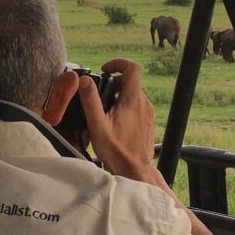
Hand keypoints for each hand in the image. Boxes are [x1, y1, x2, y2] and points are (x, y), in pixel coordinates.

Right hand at [77, 58, 157, 178]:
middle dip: (114, 84)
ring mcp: (148, 113)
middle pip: (130, 82)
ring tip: (105, 112)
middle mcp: (144, 103)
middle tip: (100, 97)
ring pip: (134, 94)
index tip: (105, 70)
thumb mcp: (97, 125)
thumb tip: (85, 80)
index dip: (117, 63)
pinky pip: (137, 106)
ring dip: (119, 96)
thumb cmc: (117, 151)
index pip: (132, 68)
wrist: (135, 170)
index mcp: (132, 101)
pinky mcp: (148, 122)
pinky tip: (115, 122)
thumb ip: (91, 100)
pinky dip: (126, 107)